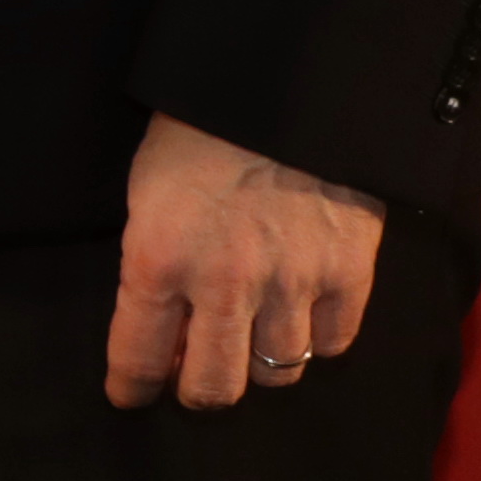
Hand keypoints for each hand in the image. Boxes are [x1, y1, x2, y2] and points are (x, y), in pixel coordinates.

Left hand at [106, 109, 381, 409]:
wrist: (286, 85)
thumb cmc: (198, 131)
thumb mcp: (147, 193)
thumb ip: (155, 264)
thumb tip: (167, 327)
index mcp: (158, 261)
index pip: (137, 358)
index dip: (131, 386)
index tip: (129, 395)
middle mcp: (224, 285)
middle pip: (214, 389)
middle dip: (198, 391)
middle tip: (196, 377)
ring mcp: (292, 284)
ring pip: (277, 372)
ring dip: (259, 363)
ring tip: (252, 337)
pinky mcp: (350, 274)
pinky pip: (333, 343)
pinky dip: (316, 339)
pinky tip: (302, 317)